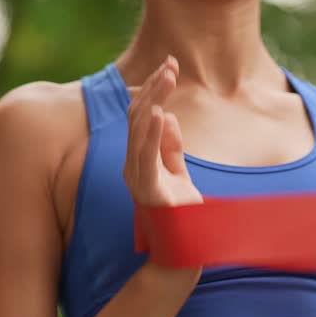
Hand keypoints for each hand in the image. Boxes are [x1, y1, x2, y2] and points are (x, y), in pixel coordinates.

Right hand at [123, 56, 203, 208]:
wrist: (182, 253)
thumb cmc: (180, 218)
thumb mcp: (178, 176)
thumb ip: (171, 149)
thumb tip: (169, 118)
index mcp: (139, 160)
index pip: (141, 116)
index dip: (153, 89)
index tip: (169, 65)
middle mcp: (133, 166)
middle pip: (137, 118)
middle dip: (154, 88)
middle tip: (171, 63)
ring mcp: (138, 179)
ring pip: (139, 132)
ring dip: (154, 101)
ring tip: (166, 77)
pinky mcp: (149, 192)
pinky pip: (146, 158)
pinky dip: (150, 134)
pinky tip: (159, 113)